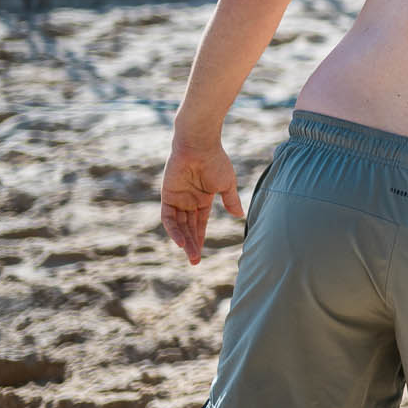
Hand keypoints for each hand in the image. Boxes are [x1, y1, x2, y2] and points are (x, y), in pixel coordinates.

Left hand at [161, 139, 243, 264]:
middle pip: (189, 228)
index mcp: (203, 200)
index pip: (200, 224)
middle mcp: (189, 201)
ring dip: (184, 240)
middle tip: (194, 262)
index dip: (200, 239)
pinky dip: (174, 230)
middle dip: (192, 245)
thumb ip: (231, 201)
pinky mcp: (168, 196)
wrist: (200, 146)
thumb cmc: (216, 161)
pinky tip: (181, 241)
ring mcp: (177, 199)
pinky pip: (169, 217)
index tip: (201, 257)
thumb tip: (240, 216)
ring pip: (179, 226)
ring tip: (190, 254)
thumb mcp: (227, 184)